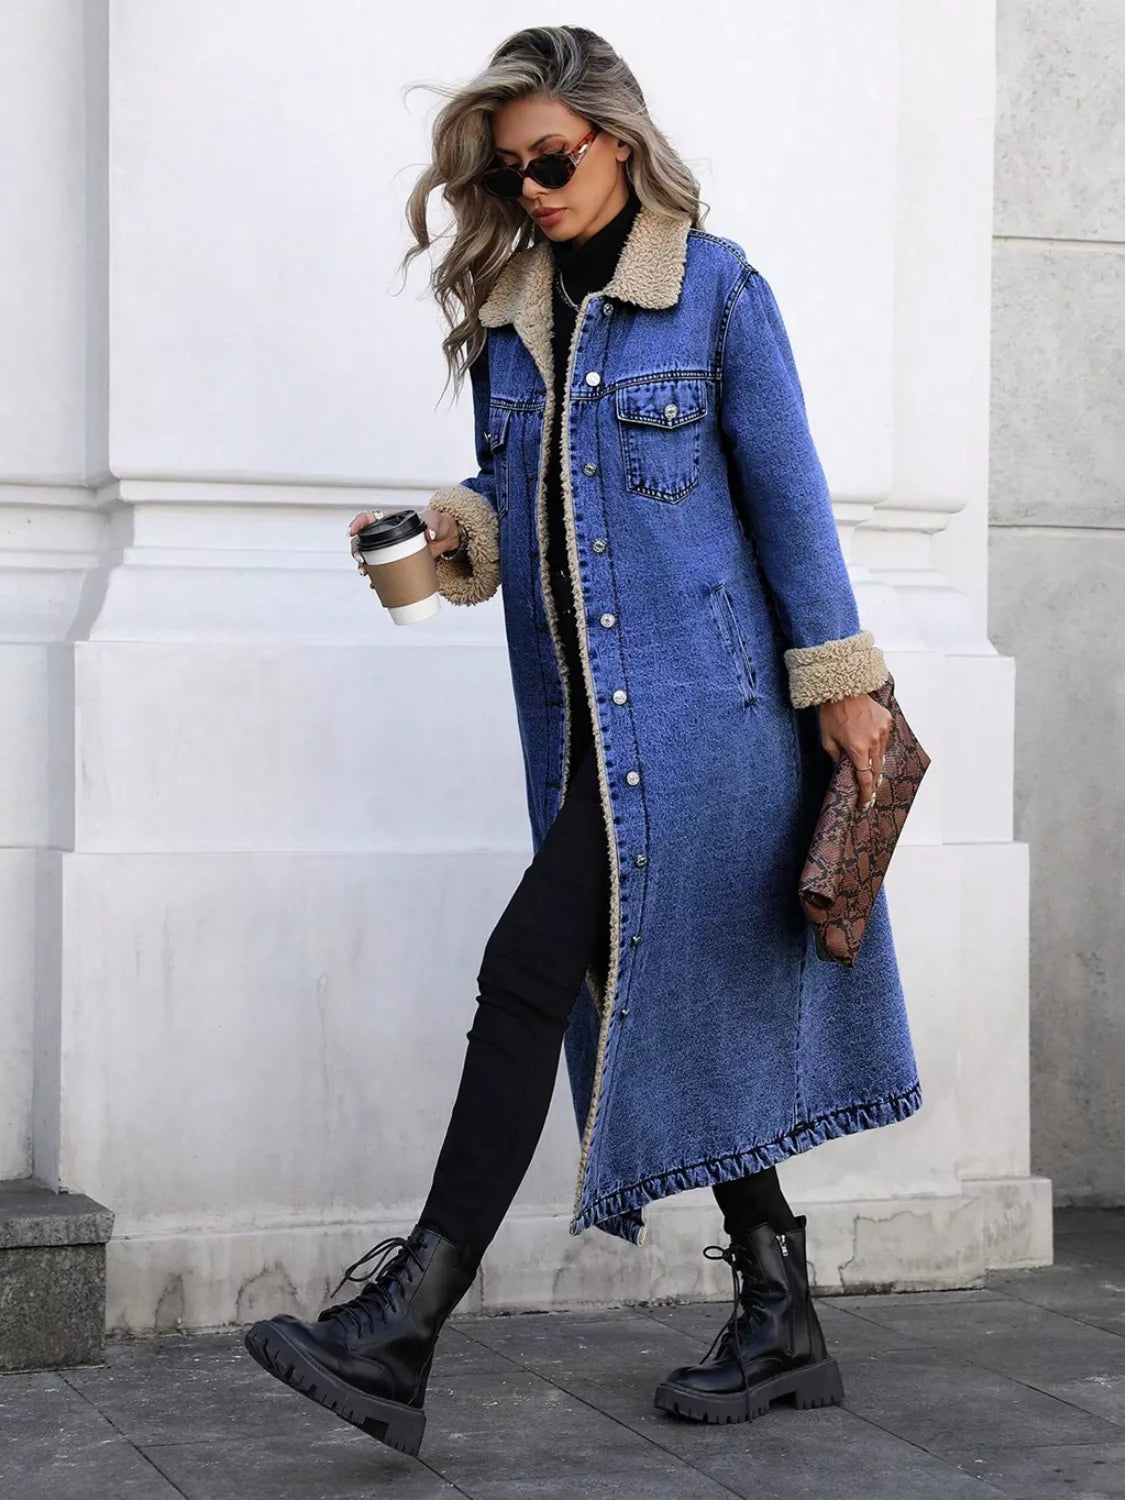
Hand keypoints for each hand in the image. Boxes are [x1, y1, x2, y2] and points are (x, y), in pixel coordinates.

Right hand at [347, 507, 463, 586]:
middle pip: (364, 541)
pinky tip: (377, 586)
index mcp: (391, 521)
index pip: (368, 518)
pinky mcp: (398, 563)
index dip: (358, 523)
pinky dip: (379, 579)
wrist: (447, 539)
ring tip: (367, 575)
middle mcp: (387, 536)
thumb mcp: (436, 520)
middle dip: (357, 550)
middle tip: (362, 561)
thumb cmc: (439, 525)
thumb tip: (430, 534)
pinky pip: (384, 571)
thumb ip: (433, 524)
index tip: (353, 532)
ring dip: (365, 567)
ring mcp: (391, 551)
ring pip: (371, 558)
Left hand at [817, 693, 892, 810]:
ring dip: (875, 762)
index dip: (866, 793)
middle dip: (872, 781)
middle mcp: (874, 742)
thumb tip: (840, 770)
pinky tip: (870, 742)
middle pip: (877, 769)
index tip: (865, 803)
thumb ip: (835, 758)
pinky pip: (885, 739)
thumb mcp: (826, 739)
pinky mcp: (887, 721)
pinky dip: (878, 744)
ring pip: (882, 755)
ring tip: (869, 767)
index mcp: (858, 750)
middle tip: (869, 791)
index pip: (865, 779)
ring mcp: (883, 731)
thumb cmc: (831, 713)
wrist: (843, 688)